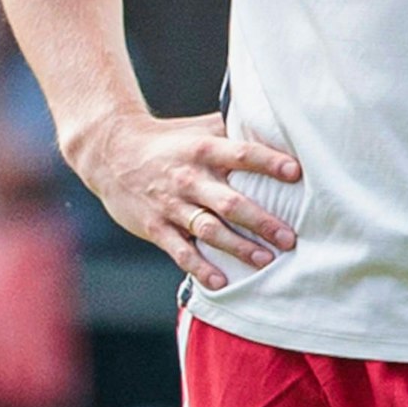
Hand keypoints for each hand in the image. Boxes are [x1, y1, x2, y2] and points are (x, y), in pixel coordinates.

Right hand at [66, 109, 300, 290]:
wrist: (111, 153)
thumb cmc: (170, 140)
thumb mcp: (201, 129)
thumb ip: (236, 129)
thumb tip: (279, 125)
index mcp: (204, 150)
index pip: (242, 154)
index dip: (269, 163)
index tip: (296, 172)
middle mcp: (189, 178)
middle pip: (230, 202)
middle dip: (261, 221)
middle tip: (289, 237)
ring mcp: (171, 205)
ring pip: (209, 230)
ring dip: (238, 247)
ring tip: (266, 260)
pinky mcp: (155, 227)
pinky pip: (180, 251)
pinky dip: (200, 267)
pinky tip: (220, 281)